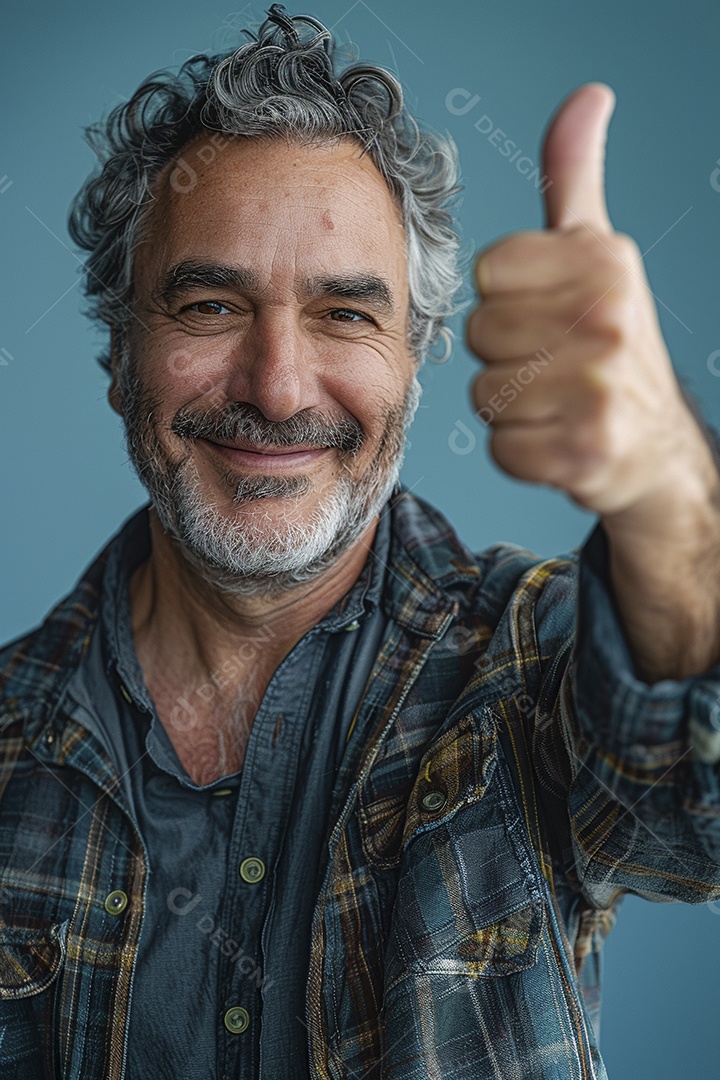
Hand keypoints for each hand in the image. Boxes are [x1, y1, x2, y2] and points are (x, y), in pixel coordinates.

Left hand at [467, 82, 709, 519]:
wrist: (655, 444)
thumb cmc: (611, 343)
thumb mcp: (598, 252)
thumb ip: (574, 179)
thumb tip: (587, 97)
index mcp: (603, 262)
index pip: (487, 275)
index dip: (507, 300)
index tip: (548, 314)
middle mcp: (607, 320)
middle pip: (480, 333)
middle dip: (506, 355)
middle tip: (554, 364)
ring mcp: (599, 390)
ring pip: (484, 393)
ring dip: (510, 405)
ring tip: (556, 401)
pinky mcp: (584, 452)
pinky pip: (500, 447)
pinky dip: (521, 452)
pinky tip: (558, 439)